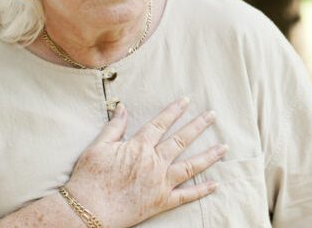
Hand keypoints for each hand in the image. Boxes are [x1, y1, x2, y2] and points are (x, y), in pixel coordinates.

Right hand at [64, 98, 225, 227]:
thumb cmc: (89, 178)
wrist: (88, 209)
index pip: (161, 123)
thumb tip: (122, 107)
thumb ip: (114, 127)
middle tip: (212, 115)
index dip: (174, 111)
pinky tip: (215, 184)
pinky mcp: (161, 202)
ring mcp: (160, 183)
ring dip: (208, 156)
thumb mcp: (98, 146)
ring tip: (224, 147)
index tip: (186, 101)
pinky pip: (186, 196)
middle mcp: (154, 163)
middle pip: (181, 140)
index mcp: (139, 147)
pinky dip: (201, 191)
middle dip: (198, 126)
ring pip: (190, 166)